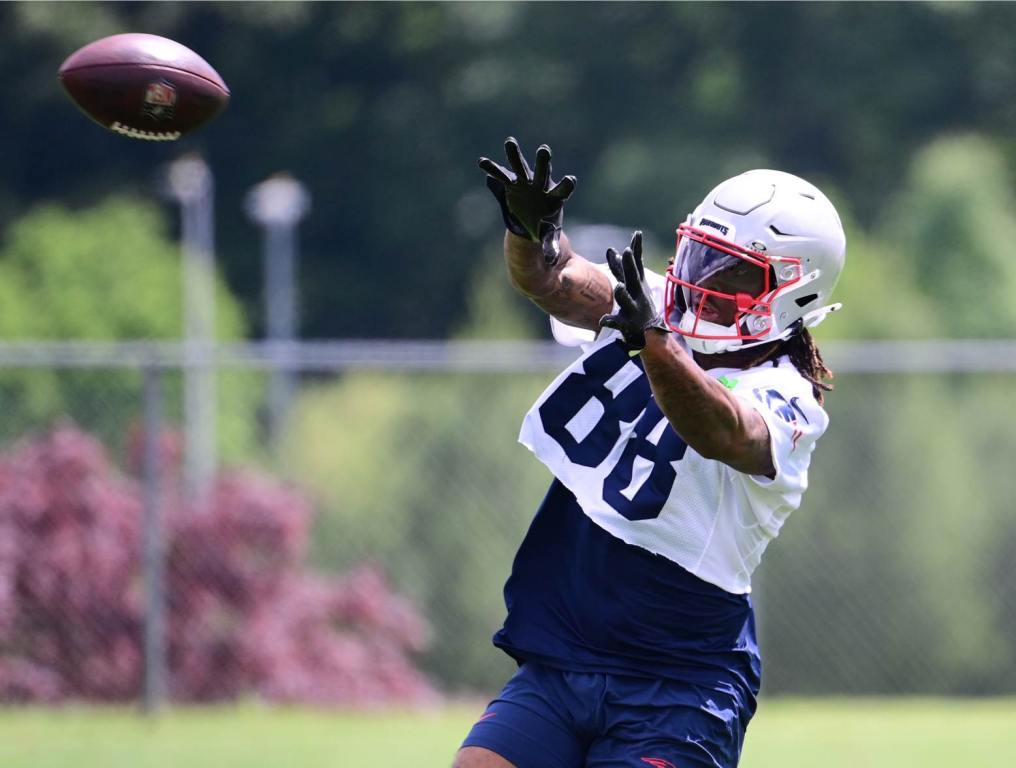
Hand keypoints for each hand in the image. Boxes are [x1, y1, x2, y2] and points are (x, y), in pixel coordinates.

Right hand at [478, 137, 575, 264]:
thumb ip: (550, 247)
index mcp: (555, 198)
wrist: (532, 219)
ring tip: (509, 142)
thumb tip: (552, 262)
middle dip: (543, 161)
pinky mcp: (512, 183)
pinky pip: (501, 175)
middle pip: (543, 172)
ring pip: (521, 167)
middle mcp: (541, 185)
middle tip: (544, 149)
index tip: (571, 179)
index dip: (566, 185)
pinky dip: (492, 169)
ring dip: (514, 155)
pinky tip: (481, 162)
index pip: (563, 190)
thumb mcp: (548, 237)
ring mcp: (526, 182)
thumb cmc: (545, 227)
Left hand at [599, 231, 667, 349]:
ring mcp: (634, 310)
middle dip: (630, 265)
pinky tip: (602, 320)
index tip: (637, 234)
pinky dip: (610, 321)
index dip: (637, 249)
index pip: (637, 264)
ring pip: (627, 301)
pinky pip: (617, 323)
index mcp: (637, 284)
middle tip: (627, 251)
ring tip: (618, 287)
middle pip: (633, 278)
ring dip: (623, 294)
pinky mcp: (628, 325)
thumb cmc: (639, 304)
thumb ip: (621, 269)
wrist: (651, 333)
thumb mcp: (633, 286)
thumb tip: (612, 251)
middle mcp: (637, 295)